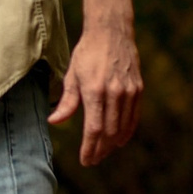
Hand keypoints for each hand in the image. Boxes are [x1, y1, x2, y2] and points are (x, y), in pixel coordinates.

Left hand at [47, 25, 142, 166]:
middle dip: (100, 149)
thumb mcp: (72, 75)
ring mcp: (129, 91)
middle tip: (93, 160)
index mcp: (95, 90)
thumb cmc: (87, 53)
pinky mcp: (138, 89)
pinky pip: (134, 117)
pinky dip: (127, 131)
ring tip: (103, 152)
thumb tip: (54, 121)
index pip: (94, 129)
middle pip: (109, 132)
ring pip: (123, 127)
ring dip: (113, 144)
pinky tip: (120, 141)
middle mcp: (114, 93)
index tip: (85, 160)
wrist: (111, 32)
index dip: (89, 148)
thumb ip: (67, 101)